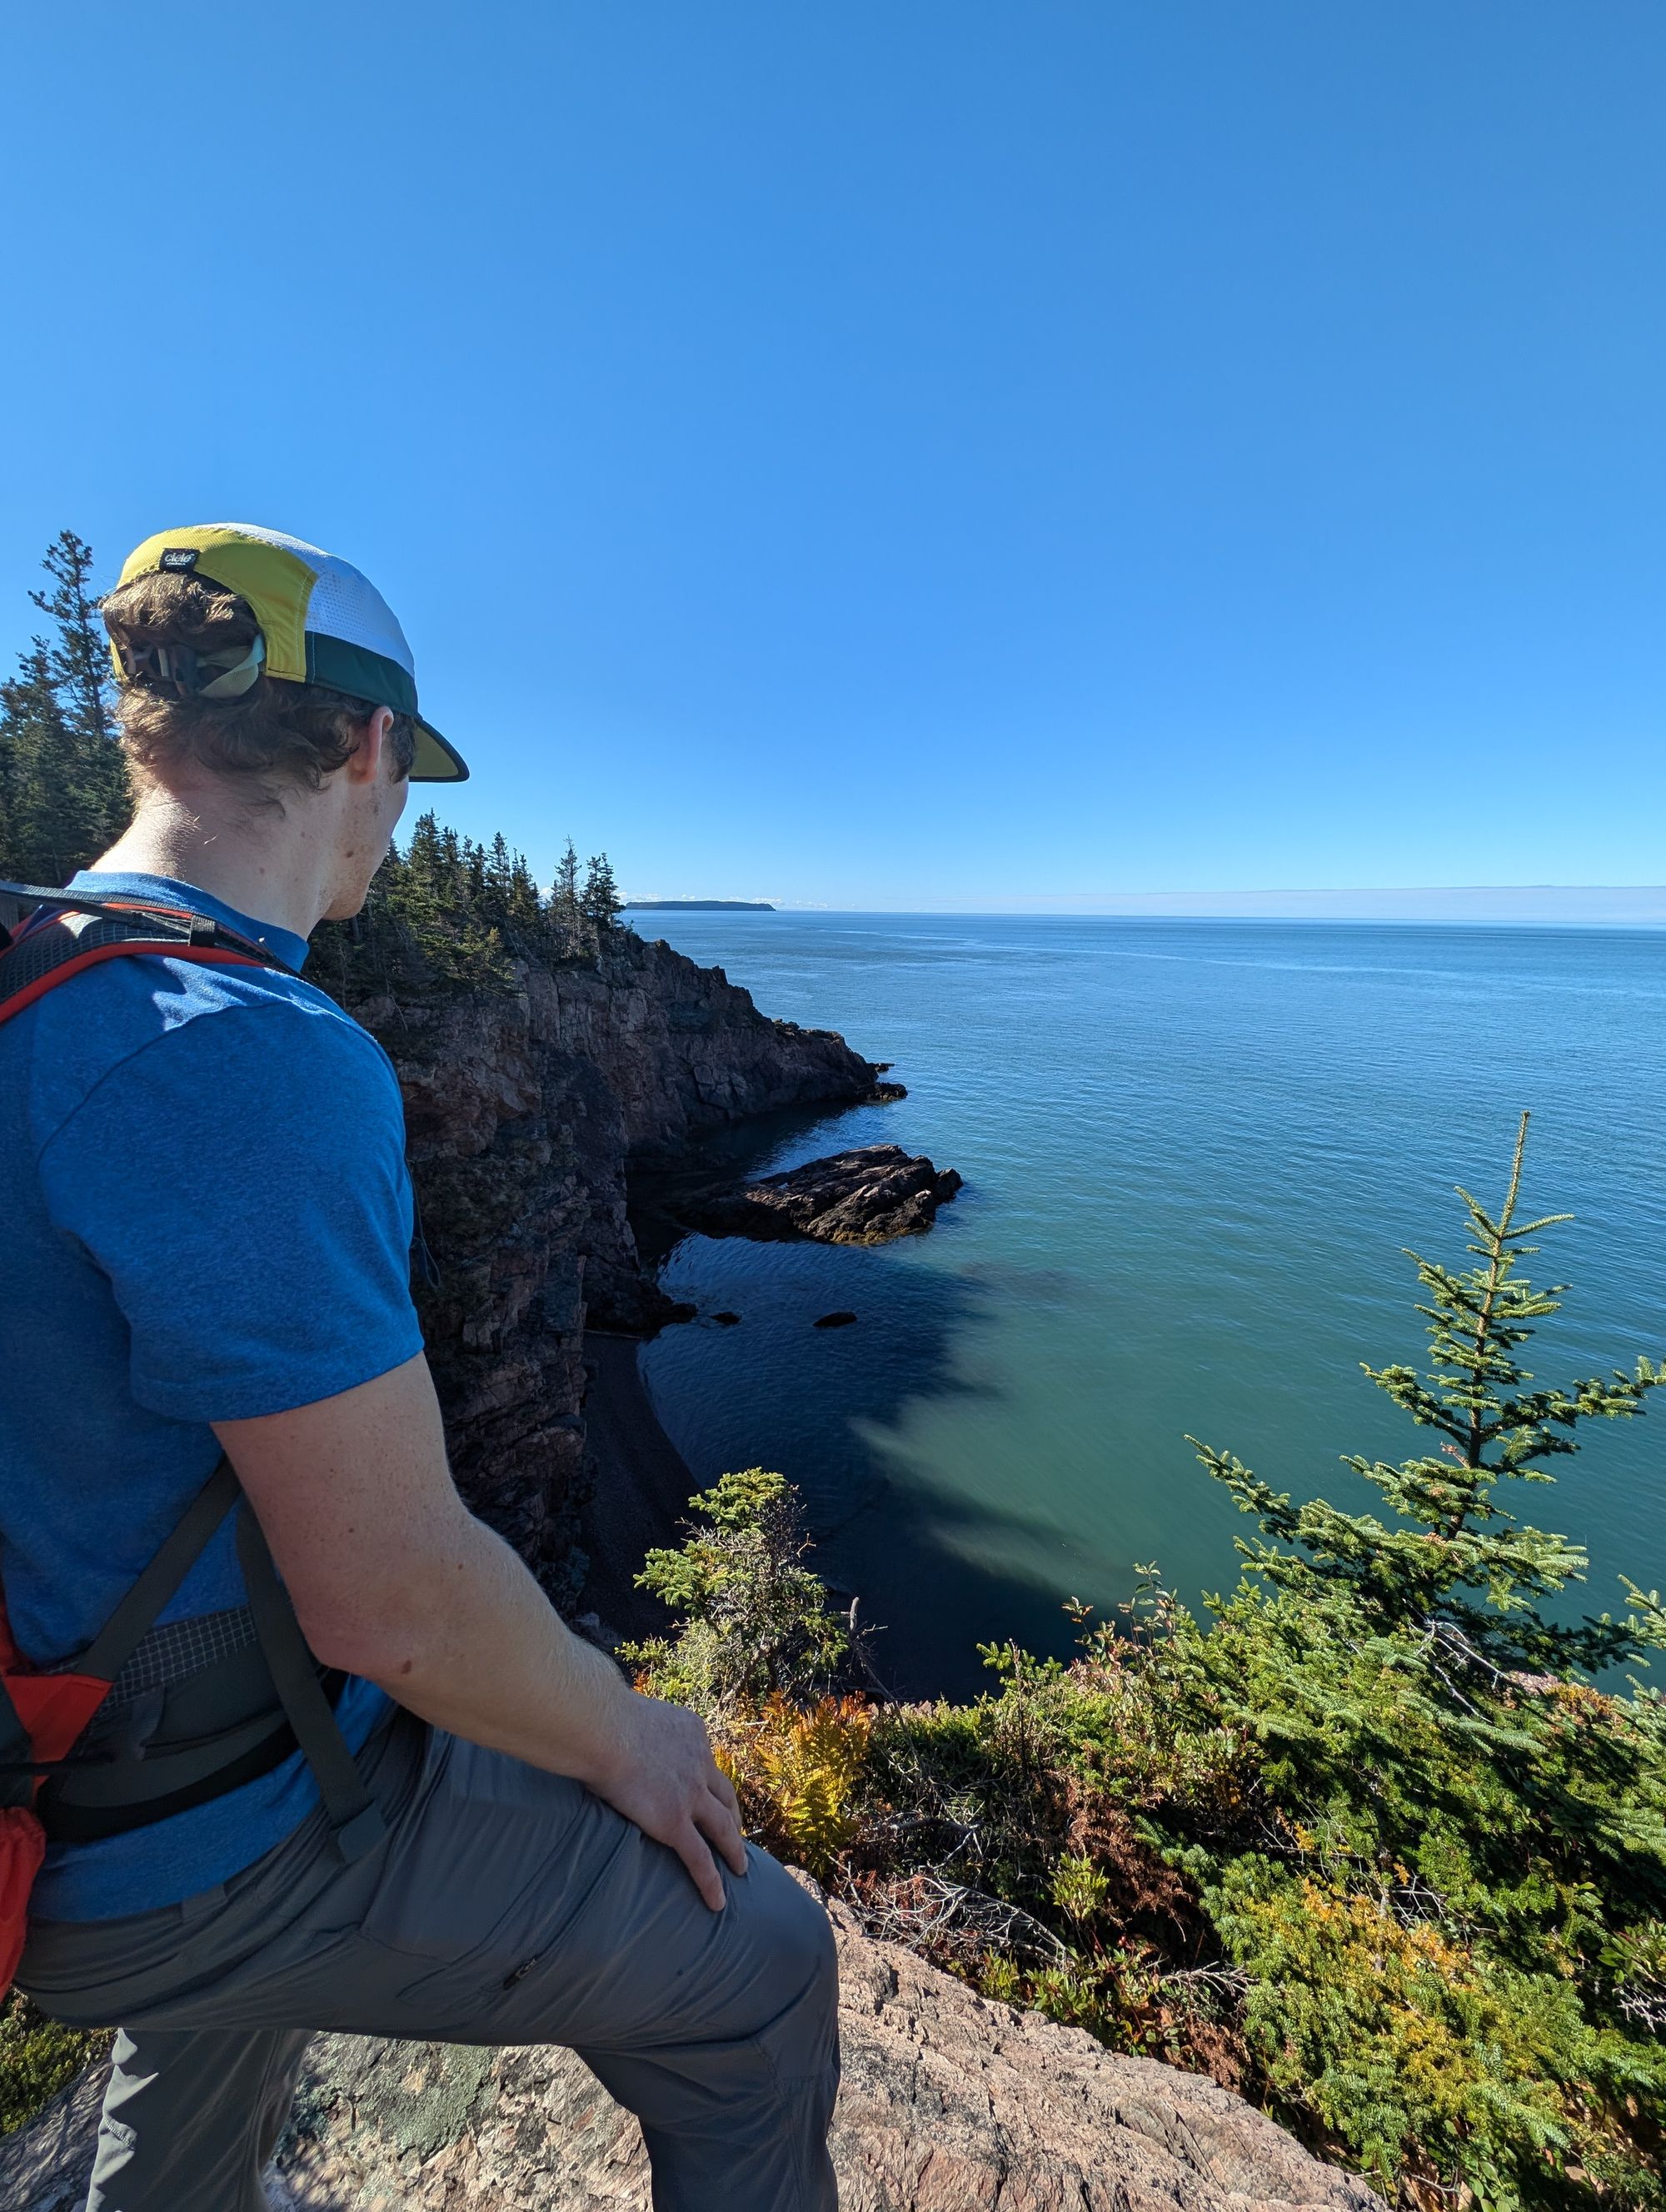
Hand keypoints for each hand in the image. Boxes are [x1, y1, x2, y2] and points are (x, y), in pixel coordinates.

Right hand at [586, 1691, 747, 1910]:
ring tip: (740, 1868)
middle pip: (724, 1794)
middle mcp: (699, 1762)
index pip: (704, 1760)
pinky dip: (711, 1882)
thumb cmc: (602, 1717)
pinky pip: (699, 1858)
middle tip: (736, 1831)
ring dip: (734, 1849)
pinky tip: (718, 1902)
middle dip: (732, 1814)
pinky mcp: (675, 1823)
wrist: (605, 1729)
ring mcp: (690, 1795)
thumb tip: (609, 1730)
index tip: (711, 1793)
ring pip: (722, 1828)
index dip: (710, 1780)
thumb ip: (632, 1728)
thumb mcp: (630, 1715)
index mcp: (690, 1733)